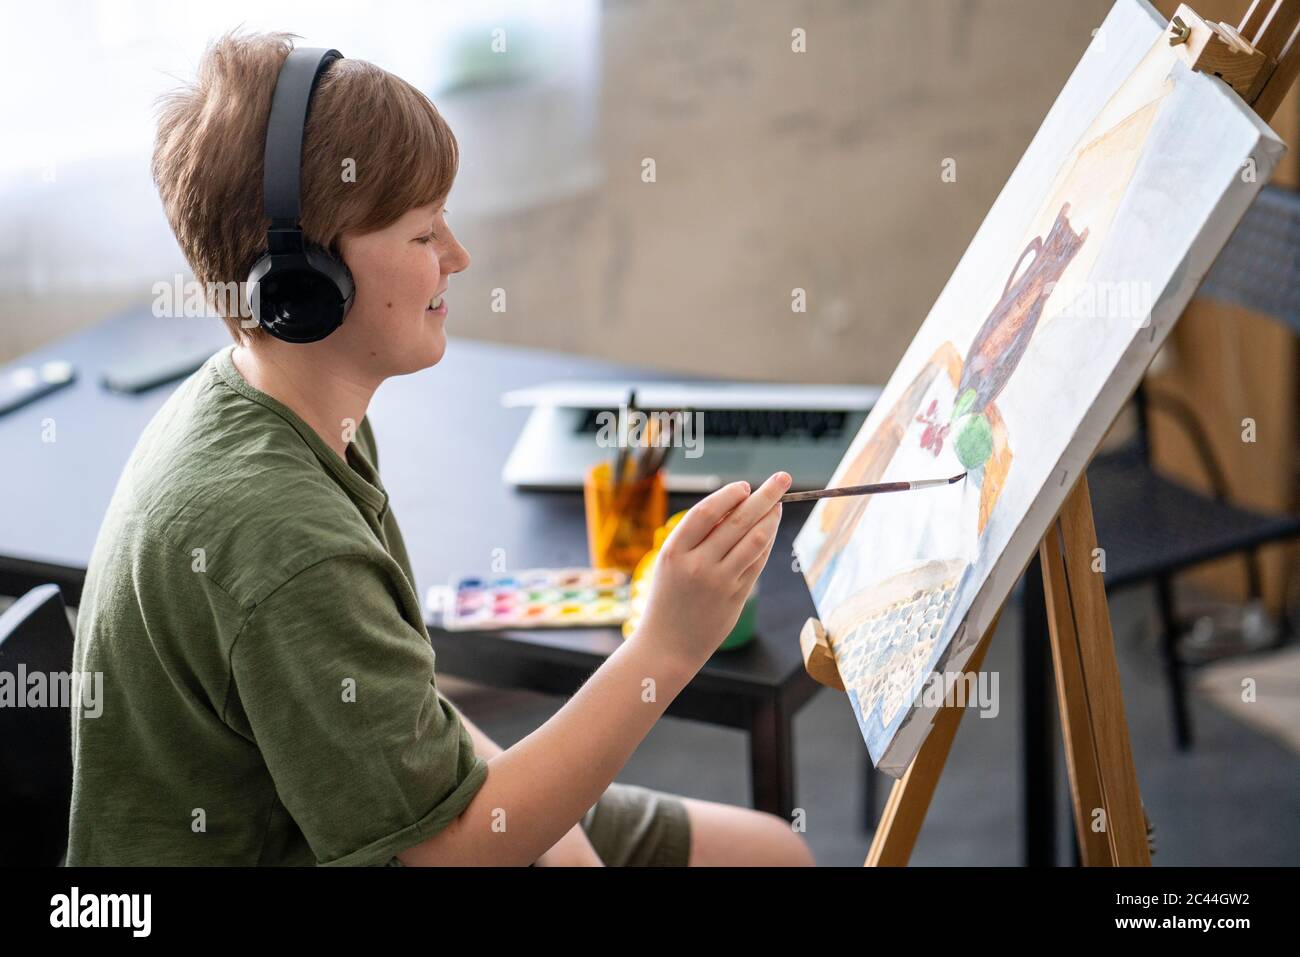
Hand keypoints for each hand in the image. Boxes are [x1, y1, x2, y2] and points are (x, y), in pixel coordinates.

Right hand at [631, 472, 790, 669]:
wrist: (667, 646)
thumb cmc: (668, 598)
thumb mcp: (669, 564)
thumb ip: (697, 538)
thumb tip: (734, 505)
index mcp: (674, 552)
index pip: (705, 512)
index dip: (728, 496)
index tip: (745, 485)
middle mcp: (697, 565)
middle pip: (737, 521)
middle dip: (765, 496)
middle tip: (782, 478)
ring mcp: (719, 582)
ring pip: (755, 541)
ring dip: (771, 519)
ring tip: (779, 504)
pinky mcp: (736, 596)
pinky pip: (757, 562)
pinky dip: (766, 543)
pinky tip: (770, 530)